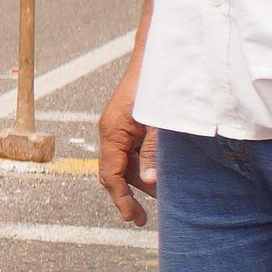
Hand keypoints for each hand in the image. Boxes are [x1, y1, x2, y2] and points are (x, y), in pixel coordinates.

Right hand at [96, 62, 159, 225]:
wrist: (161, 53)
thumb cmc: (159, 84)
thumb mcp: (159, 123)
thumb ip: (153, 153)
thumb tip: (148, 183)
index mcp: (112, 131)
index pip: (110, 175)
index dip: (120, 200)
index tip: (131, 218)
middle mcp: (110, 130)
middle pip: (113, 172)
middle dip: (126, 196)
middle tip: (141, 218)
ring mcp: (119, 126)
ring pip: (122, 163)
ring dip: (137, 182)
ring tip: (158, 197)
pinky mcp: (129, 122)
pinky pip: (130, 151)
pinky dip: (141, 166)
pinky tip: (157, 174)